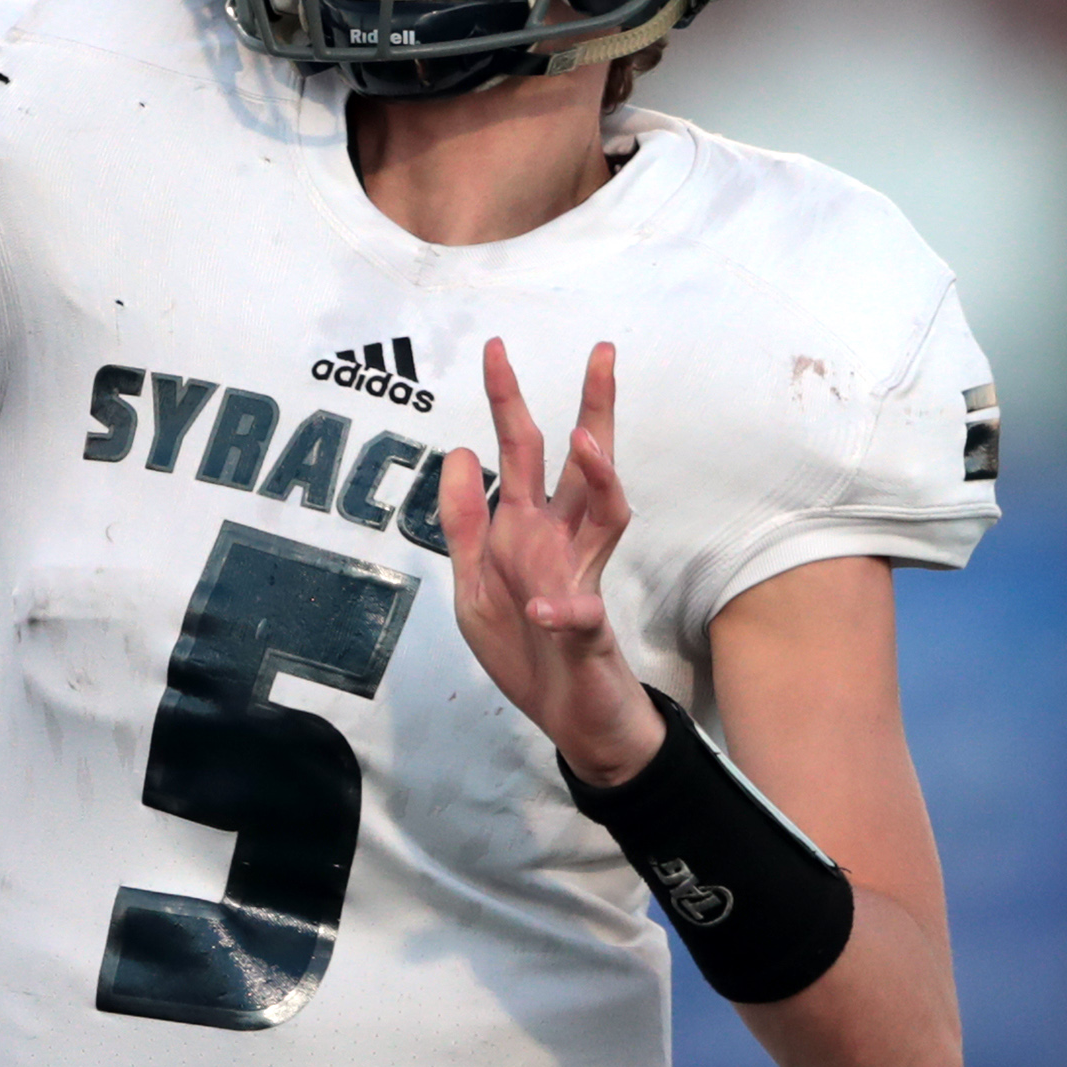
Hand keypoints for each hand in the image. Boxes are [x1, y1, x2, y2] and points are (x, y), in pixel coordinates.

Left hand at [437, 337, 663, 786]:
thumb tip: (460, 450)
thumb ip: (464, 521)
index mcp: (530, 528)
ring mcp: (583, 584)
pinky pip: (581, 618)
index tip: (497, 348)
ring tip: (583, 440)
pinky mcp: (589, 637)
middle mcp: (564, 544)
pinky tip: (548, 610)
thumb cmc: (528, 647)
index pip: (524, 452)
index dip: (510, 401)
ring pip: (606, 517)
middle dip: (593, 408)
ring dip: (598, 479)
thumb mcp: (473, 582)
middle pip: (586, 464)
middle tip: (603, 351)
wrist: (573, 719)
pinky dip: (567, 614)